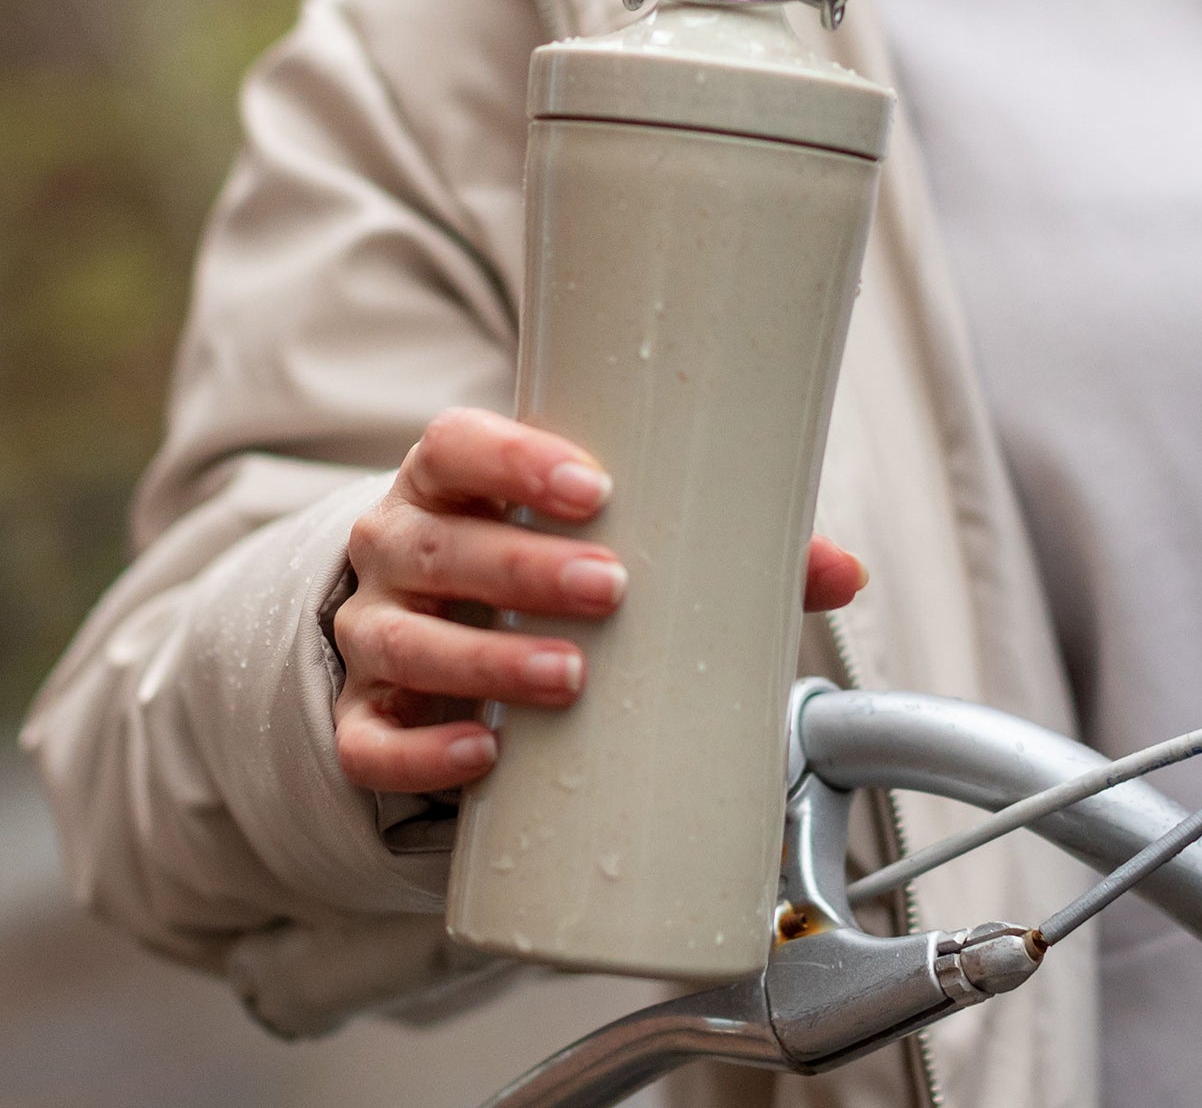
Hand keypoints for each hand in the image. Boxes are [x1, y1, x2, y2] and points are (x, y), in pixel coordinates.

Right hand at [332, 407, 866, 795]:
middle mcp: (395, 545)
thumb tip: (842, 570)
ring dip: (486, 662)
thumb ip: (717, 543)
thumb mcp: (602, 532)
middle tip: (611, 588)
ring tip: (571, 676)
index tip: (593, 486)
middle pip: (438, 546)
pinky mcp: (358, 718)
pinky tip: (481, 756)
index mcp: (449, 478)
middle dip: (524, 568)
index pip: (458, 444)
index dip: (515, 459)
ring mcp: (370, 633)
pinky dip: (420, 752)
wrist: (434, 622)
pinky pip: (369, 742)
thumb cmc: (535, 558)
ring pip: (403, 642)